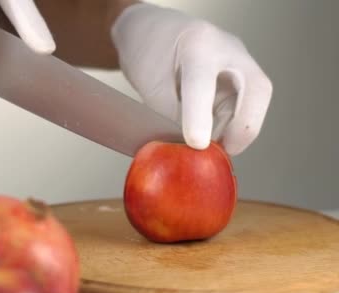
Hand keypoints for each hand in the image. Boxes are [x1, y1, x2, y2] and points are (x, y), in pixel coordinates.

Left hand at [111, 3, 272, 154]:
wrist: (151, 30)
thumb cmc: (147, 51)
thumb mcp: (150, 85)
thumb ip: (170, 114)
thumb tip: (189, 147)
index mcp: (197, 44)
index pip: (202, 83)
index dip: (199, 117)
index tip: (196, 144)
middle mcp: (226, 49)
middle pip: (256, 88)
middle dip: (245, 126)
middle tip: (225, 151)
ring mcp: (237, 62)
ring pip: (254, 101)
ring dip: (236, 129)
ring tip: (211, 147)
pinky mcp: (239, 77)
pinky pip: (244, 106)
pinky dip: (231, 126)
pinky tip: (212, 136)